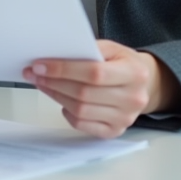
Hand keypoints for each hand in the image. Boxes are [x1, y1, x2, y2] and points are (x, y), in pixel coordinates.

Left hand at [23, 40, 179, 137]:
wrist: (146, 84)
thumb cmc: (124, 63)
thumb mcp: (113, 48)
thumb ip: (89, 50)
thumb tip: (56, 56)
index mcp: (135, 73)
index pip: (94, 73)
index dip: (64, 70)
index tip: (41, 65)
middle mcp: (133, 99)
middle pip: (84, 93)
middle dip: (54, 82)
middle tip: (35, 73)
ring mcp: (125, 119)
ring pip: (80, 110)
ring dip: (56, 96)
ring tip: (43, 83)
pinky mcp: (114, 131)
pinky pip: (83, 125)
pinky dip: (67, 112)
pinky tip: (62, 100)